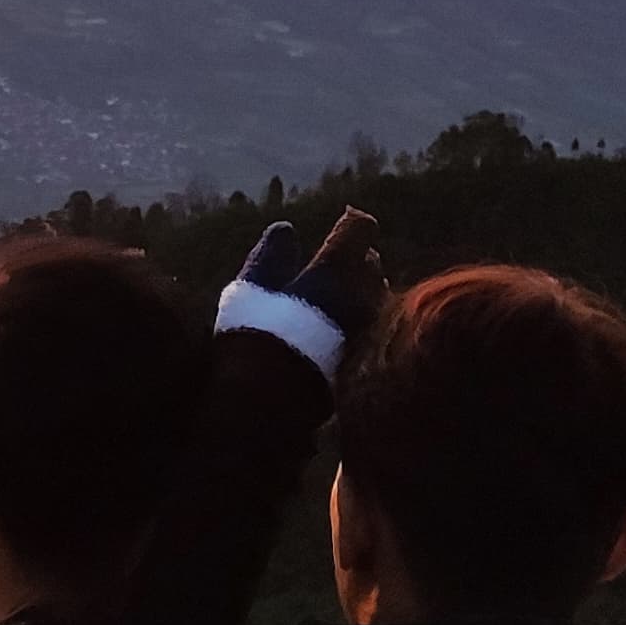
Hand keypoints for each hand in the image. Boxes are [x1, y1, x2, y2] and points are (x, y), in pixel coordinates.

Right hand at [239, 203, 386, 354]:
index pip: (360, 229)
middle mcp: (361, 294)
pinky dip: (357, 318)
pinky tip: (336, 329)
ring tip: (334, 296)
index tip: (343, 220)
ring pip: (373, 295)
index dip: (351, 223)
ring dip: (358, 290)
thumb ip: (272, 254)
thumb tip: (286, 229)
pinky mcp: (366, 357)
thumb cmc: (257, 337)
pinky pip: (369, 325)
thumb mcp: (252, 288)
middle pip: (369, 263)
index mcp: (334, 269)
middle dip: (355, 260)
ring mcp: (367, 327)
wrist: (273, 403)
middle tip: (333, 263)